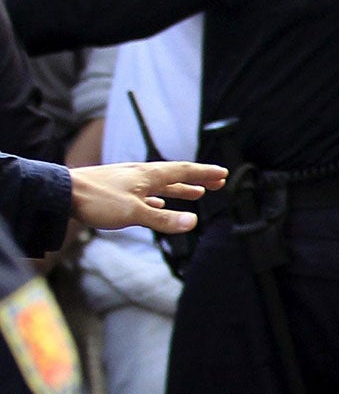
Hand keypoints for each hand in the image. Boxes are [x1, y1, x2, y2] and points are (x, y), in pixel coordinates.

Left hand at [69, 161, 224, 232]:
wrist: (62, 193)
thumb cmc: (96, 200)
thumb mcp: (134, 213)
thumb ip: (163, 219)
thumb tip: (192, 222)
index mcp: (148, 175)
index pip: (183, 171)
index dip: (204, 173)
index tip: (222, 173)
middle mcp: (140, 175)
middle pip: (175, 175)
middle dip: (197, 180)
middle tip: (215, 183)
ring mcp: (128, 181)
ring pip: (161, 184)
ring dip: (179, 189)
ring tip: (194, 193)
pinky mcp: (116, 190)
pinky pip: (145, 193)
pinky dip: (158, 198)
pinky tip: (159, 203)